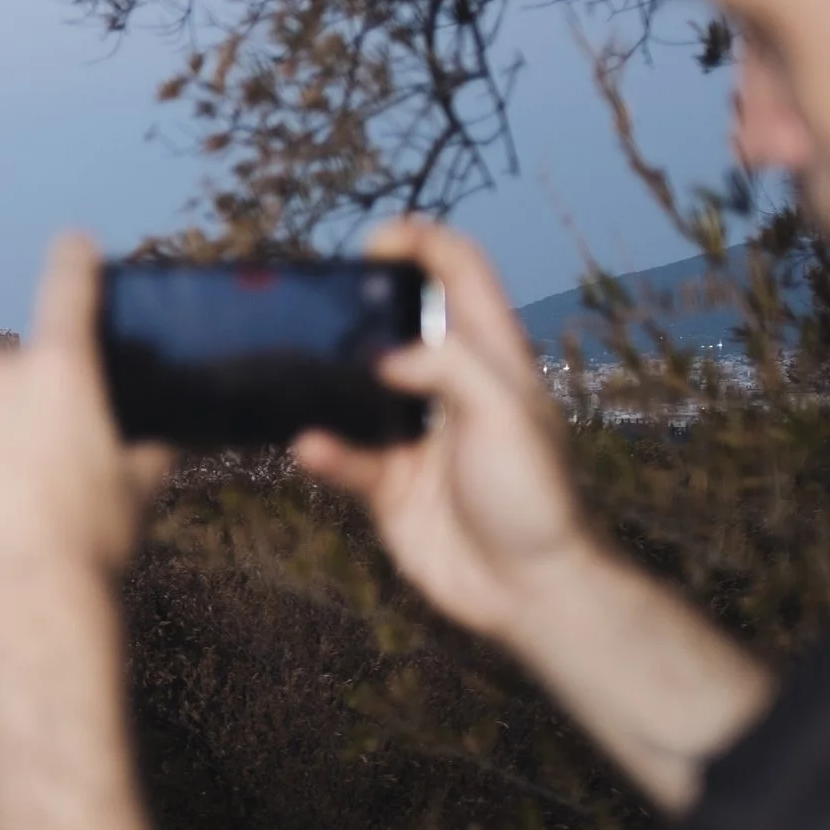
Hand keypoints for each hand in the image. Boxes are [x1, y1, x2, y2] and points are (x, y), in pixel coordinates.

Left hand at [0, 236, 171, 618]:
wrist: (13, 607)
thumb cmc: (88, 543)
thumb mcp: (140, 491)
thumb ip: (149, 449)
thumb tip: (164, 440)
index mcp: (57, 370)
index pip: (68, 292)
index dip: (75, 265)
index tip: (74, 243)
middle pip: (10, 378)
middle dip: (26, 412)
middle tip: (50, 470)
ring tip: (10, 516)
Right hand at [293, 220, 597, 641]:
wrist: (526, 588)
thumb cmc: (533, 495)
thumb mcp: (505, 413)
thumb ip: (448, 369)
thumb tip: (383, 357)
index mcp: (492, 359)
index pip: (461, 276)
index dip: (424, 244)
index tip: (375, 240)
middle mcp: (449, 389)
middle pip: (400, 324)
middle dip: (359, 305)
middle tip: (318, 298)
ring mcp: (415, 436)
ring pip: (357, 390)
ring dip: (327, 380)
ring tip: (295, 366)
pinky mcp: (387, 484)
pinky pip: (343, 456)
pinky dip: (323, 450)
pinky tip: (308, 446)